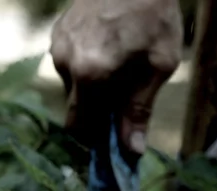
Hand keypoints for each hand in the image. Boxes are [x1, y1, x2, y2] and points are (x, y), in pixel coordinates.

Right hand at [50, 0, 182, 154]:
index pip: (78, 125)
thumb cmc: (154, 14)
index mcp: (89, 74)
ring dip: (92, 89)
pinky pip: (68, 63)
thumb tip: (131, 149)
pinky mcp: (58, 31)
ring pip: (72, 85)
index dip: (93, 139)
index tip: (112, 141)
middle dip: (96, 114)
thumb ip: (140, 108)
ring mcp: (58, 45)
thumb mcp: (158, 64)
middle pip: (74, 108)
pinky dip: (85, 68)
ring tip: (119, 68)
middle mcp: (65, 62)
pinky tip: (108, 51)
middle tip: (123, 105)